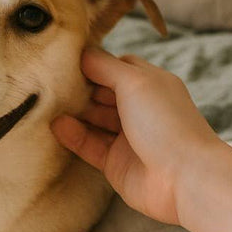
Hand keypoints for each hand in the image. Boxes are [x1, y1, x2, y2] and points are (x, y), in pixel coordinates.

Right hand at [51, 48, 221, 225]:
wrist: (184, 177)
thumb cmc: (165, 122)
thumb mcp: (135, 81)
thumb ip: (105, 66)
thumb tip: (81, 54)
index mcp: (151, 85)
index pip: (117, 67)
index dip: (94, 63)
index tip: (65, 60)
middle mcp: (140, 109)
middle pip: (102, 93)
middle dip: (79, 88)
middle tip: (49, 82)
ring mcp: (128, 138)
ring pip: (94, 120)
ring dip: (73, 112)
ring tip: (47, 104)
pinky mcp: (116, 163)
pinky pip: (90, 145)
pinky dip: (73, 135)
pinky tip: (56, 126)